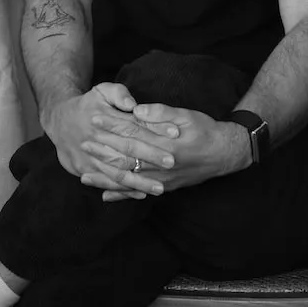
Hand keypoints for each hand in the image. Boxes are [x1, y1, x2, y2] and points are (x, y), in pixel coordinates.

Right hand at [41, 83, 173, 198]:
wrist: (59, 120)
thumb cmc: (87, 104)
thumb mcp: (101, 90)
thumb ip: (119, 93)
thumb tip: (133, 104)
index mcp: (104, 119)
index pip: (133, 125)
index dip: (155, 129)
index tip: (176, 133)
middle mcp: (96, 140)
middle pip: (127, 151)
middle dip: (151, 157)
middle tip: (172, 162)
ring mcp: (89, 157)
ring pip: (117, 172)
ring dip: (139, 181)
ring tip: (161, 188)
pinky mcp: (84, 170)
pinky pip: (107, 182)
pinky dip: (124, 190)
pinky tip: (141, 195)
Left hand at [84, 103, 249, 202]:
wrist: (225, 154)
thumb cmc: (205, 130)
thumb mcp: (186, 115)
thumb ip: (161, 113)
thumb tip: (137, 109)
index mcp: (164, 143)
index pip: (131, 133)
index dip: (111, 126)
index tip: (94, 119)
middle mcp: (160, 164)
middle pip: (125, 158)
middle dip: (102, 151)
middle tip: (82, 144)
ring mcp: (162, 179)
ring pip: (128, 180)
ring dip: (105, 178)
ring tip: (84, 176)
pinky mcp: (165, 187)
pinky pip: (139, 193)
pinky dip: (122, 196)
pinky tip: (105, 197)